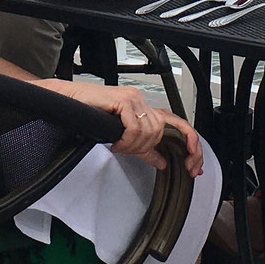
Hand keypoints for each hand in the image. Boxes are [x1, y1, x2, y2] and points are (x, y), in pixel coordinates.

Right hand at [51, 81, 202, 174]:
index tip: (194, 164)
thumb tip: (161, 162)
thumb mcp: (123, 136)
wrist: (70, 100)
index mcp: (145, 108)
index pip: (179, 124)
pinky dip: (126, 140)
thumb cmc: (91, 114)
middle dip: (146, 148)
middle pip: (161, 132)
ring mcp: (135, 99)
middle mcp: (143, 101)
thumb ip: (145, 149)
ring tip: (118, 146)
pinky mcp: (124, 100)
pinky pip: (134, 128)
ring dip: (133, 146)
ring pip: (148, 132)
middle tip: (127, 151)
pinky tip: (115, 142)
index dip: (191, 144)